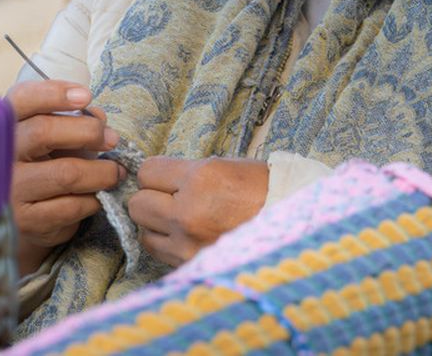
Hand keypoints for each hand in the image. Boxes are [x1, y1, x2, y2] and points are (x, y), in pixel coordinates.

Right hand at [6, 79, 123, 274]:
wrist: (17, 220)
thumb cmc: (38, 168)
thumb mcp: (47, 140)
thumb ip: (70, 122)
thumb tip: (98, 116)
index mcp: (1, 128)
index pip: (22, 100)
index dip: (54, 93)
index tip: (85, 96)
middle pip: (44, 132)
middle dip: (88, 131)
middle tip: (111, 139)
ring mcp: (9, 190)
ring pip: (66, 173)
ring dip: (102, 171)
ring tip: (116, 172)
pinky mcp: (25, 222)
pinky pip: (71, 206)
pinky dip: (93, 200)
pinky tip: (97, 197)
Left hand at [129, 156, 267, 267]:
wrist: (294, 224)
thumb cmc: (262, 190)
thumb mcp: (224, 166)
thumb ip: (187, 172)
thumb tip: (156, 179)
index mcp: (200, 179)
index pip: (147, 172)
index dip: (156, 174)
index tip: (167, 178)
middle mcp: (189, 212)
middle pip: (137, 204)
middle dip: (151, 198)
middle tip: (171, 198)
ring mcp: (190, 244)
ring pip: (144, 232)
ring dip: (157, 225)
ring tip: (180, 220)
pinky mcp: (193, 265)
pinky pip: (160, 253)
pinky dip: (168, 245)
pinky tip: (187, 237)